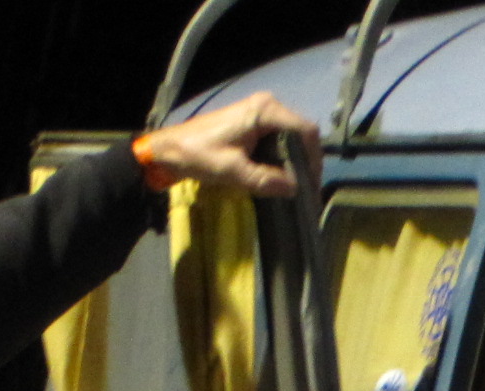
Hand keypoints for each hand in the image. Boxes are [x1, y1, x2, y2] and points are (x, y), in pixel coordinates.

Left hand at [141, 92, 320, 197]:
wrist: (171, 149)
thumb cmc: (199, 155)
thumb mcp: (233, 171)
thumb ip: (266, 180)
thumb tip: (295, 189)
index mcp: (264, 110)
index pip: (305, 131)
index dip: (313, 160)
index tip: (310, 186)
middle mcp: (267, 105)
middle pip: (302, 134)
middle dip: (306, 163)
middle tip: (304, 191)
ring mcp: (261, 112)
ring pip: (292, 138)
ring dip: (295, 162)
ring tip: (294, 187)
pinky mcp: (255, 122)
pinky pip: (280, 140)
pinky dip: (283, 159)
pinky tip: (280, 177)